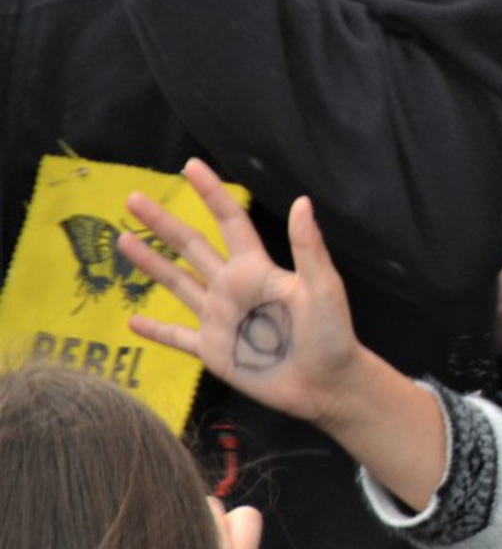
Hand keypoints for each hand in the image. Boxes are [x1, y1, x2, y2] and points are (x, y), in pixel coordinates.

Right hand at [121, 159, 364, 429]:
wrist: (326, 383)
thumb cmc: (331, 332)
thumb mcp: (322, 286)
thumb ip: (308, 246)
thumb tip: (303, 200)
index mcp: (257, 269)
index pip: (229, 221)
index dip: (211, 193)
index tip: (190, 165)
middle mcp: (233, 288)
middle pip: (191, 247)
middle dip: (163, 223)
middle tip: (133, 198)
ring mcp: (220, 319)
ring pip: (177, 285)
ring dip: (150, 264)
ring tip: (122, 241)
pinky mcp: (214, 352)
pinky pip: (178, 338)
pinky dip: (156, 331)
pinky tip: (131, 322)